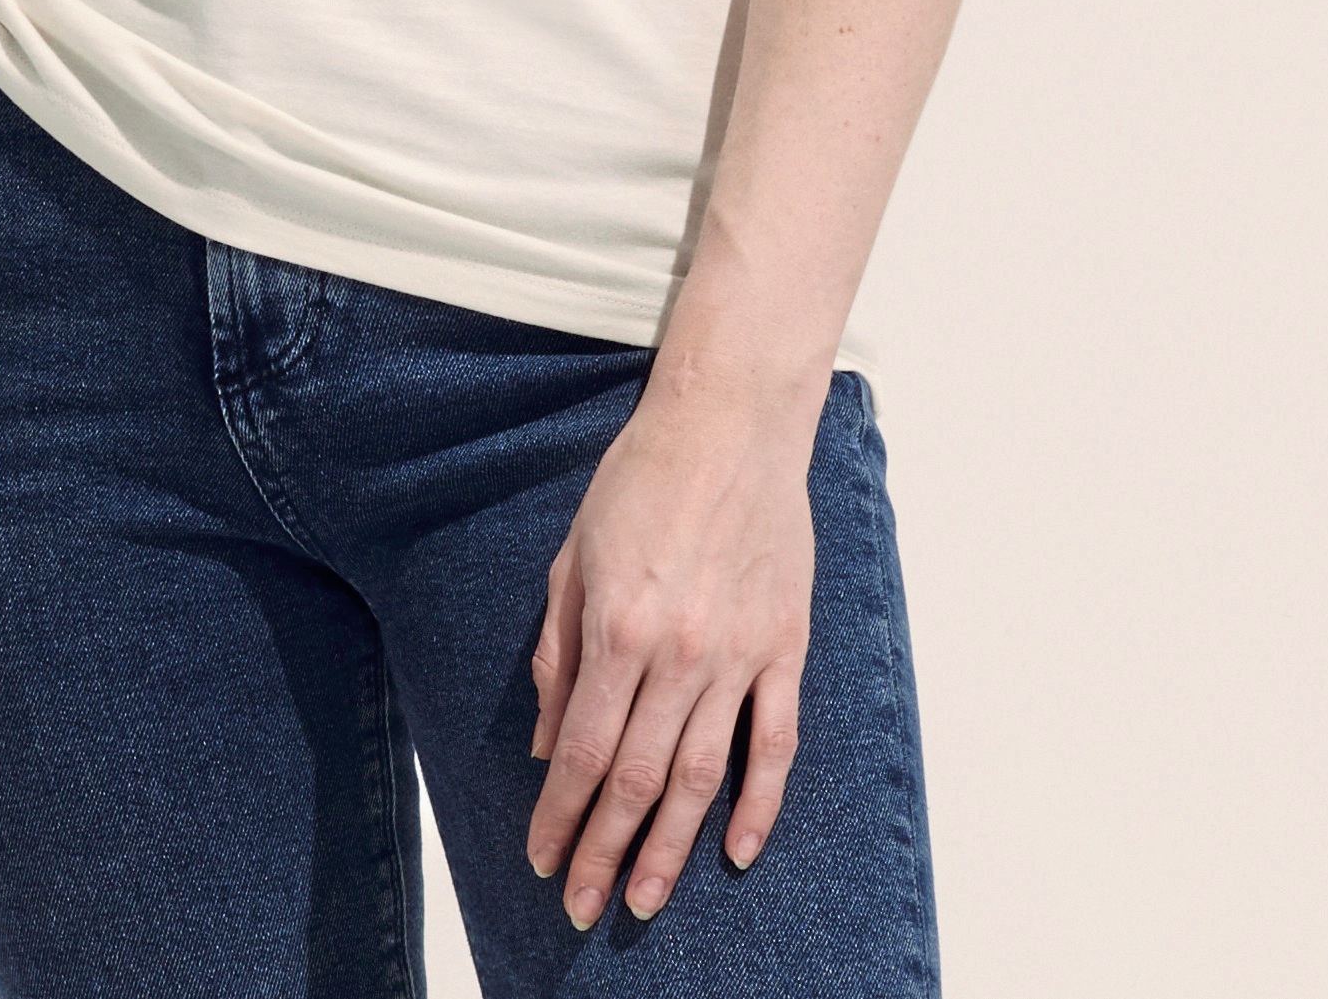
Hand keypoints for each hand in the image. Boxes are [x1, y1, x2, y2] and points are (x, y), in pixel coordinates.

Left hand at [525, 375, 822, 929]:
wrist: (729, 421)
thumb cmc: (641, 478)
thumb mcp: (574, 556)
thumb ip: (559, 654)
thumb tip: (550, 744)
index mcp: (619, 629)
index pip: (585, 752)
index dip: (560, 815)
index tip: (541, 858)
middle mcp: (679, 654)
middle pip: (639, 780)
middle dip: (604, 851)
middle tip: (581, 906)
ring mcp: (738, 654)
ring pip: (702, 777)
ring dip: (671, 848)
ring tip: (644, 899)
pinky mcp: (785, 646)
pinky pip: (776, 741)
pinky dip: (760, 803)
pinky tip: (737, 849)